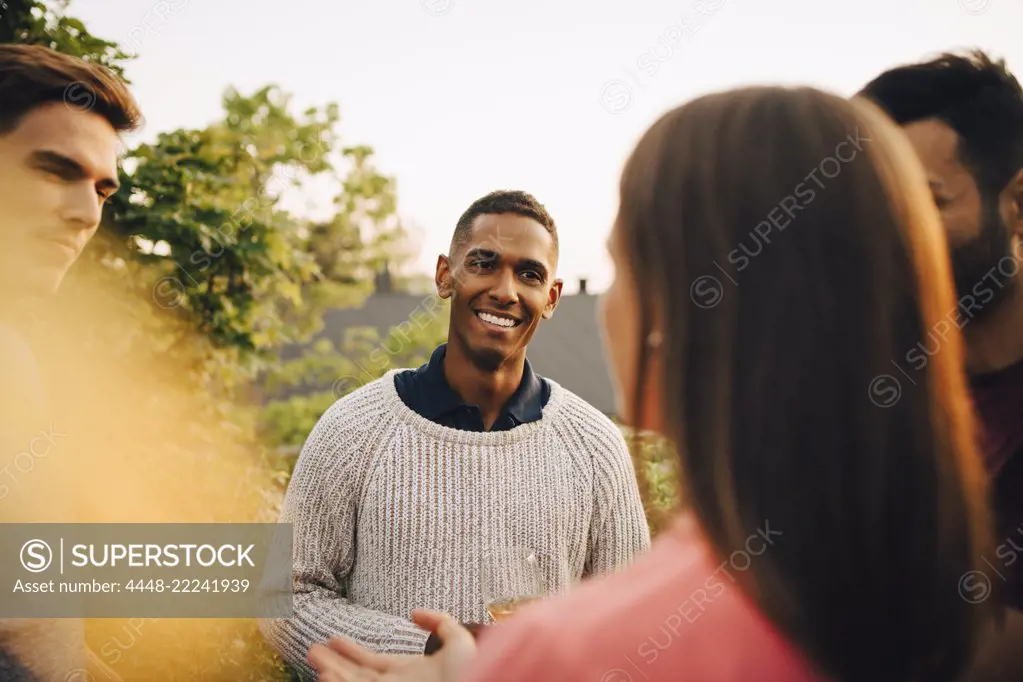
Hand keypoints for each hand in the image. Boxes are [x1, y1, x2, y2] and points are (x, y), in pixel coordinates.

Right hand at [309, 610, 478, 681]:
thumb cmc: (473, 672)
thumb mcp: (458, 640)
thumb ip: (439, 622)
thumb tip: (414, 613)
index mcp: (410, 672)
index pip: (373, 662)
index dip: (352, 651)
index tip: (334, 639)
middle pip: (356, 676)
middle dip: (334, 664)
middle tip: (312, 650)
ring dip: (331, 673)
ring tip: (313, 658)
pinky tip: (324, 677)